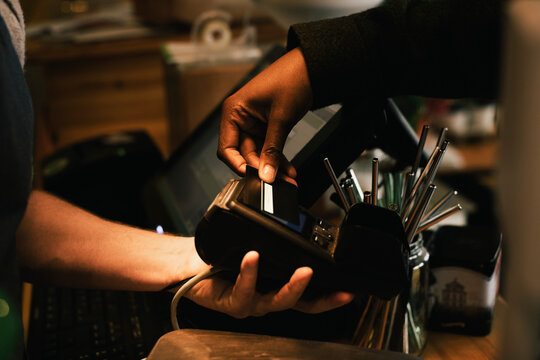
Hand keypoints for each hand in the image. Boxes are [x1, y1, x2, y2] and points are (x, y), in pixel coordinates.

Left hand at [184, 251, 353, 317]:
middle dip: (323, 299)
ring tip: (302, 272)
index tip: (349, 291)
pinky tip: (252, 257)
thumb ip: (274, 240)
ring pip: (276, 301)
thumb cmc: (222, 256)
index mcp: (276, 286)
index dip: (330, 296)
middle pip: (301, 305)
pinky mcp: (232, 303)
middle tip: (339, 290)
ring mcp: (251, 302)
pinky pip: (244, 291)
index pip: (309, 295)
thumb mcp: (254, 244)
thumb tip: (297, 218)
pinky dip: (250, 273)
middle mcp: (267, 297)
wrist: (190, 263)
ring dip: (292, 287)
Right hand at [218, 48, 312, 183]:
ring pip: (259, 154)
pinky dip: (278, 158)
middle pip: (245, 154)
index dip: (237, 165)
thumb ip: (272, 149)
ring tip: (286, 179)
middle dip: (261, 169)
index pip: (227, 148)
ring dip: (272, 167)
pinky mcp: (267, 126)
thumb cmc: (291, 79)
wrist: (311, 69)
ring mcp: (254, 123)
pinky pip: (269, 147)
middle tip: (275, 182)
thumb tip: (266, 174)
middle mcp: (241, 118)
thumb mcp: (280, 118)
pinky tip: (287, 169)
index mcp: (234, 111)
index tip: (252, 176)